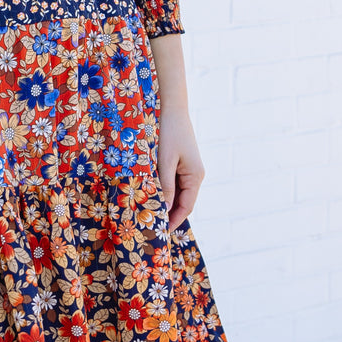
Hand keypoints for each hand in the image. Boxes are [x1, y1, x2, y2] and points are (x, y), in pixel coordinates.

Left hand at [156, 106, 204, 232]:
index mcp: (195, 176)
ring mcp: (187, 169)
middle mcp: (194, 175)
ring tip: (147, 215)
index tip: (161, 233)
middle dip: (168, 215)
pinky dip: (162, 191)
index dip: (174, 221)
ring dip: (163, 204)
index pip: (186, 207)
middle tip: (150, 228)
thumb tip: (164, 210)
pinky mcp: (179, 163)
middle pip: (181, 202)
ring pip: (175, 194)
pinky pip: (171, 183)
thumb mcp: (164, 161)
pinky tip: (148, 196)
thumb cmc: (168, 132)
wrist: (171, 107)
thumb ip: (164, 186)